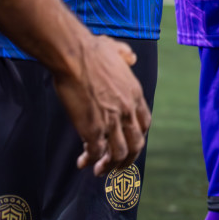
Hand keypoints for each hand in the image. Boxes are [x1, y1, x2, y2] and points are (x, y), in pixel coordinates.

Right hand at [51, 35, 151, 175]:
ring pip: (118, 154)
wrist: (74, 55)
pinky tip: (82, 161)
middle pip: (136, 144)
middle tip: (117, 166)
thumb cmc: (91, 50)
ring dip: (109, 166)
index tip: (129, 144)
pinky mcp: (93, 129)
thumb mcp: (116, 49)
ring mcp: (111, 121)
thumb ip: (126, 54)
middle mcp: (127, 111)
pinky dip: (90, 160)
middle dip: (127, 159)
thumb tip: (131, 58)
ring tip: (99, 170)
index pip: (144, 124)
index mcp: (135, 94)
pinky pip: (96, 152)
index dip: (138, 137)